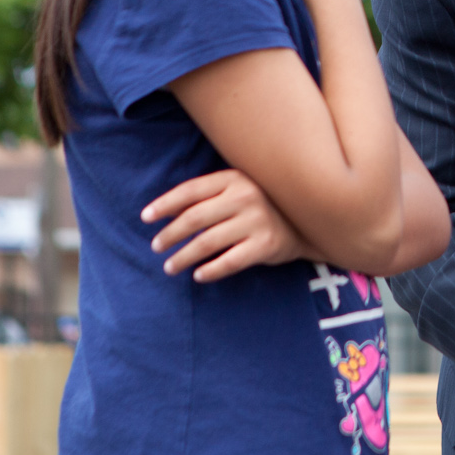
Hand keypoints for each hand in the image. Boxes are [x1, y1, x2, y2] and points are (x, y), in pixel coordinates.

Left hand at [144, 169, 315, 281]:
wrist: (308, 224)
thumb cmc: (264, 207)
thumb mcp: (239, 190)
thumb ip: (209, 196)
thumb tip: (164, 212)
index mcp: (234, 179)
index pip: (190, 191)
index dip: (165, 204)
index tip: (146, 217)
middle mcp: (245, 197)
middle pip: (194, 219)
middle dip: (169, 235)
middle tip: (157, 247)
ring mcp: (257, 221)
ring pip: (207, 242)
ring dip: (183, 257)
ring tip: (170, 266)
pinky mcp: (266, 245)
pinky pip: (229, 261)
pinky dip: (210, 271)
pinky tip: (199, 275)